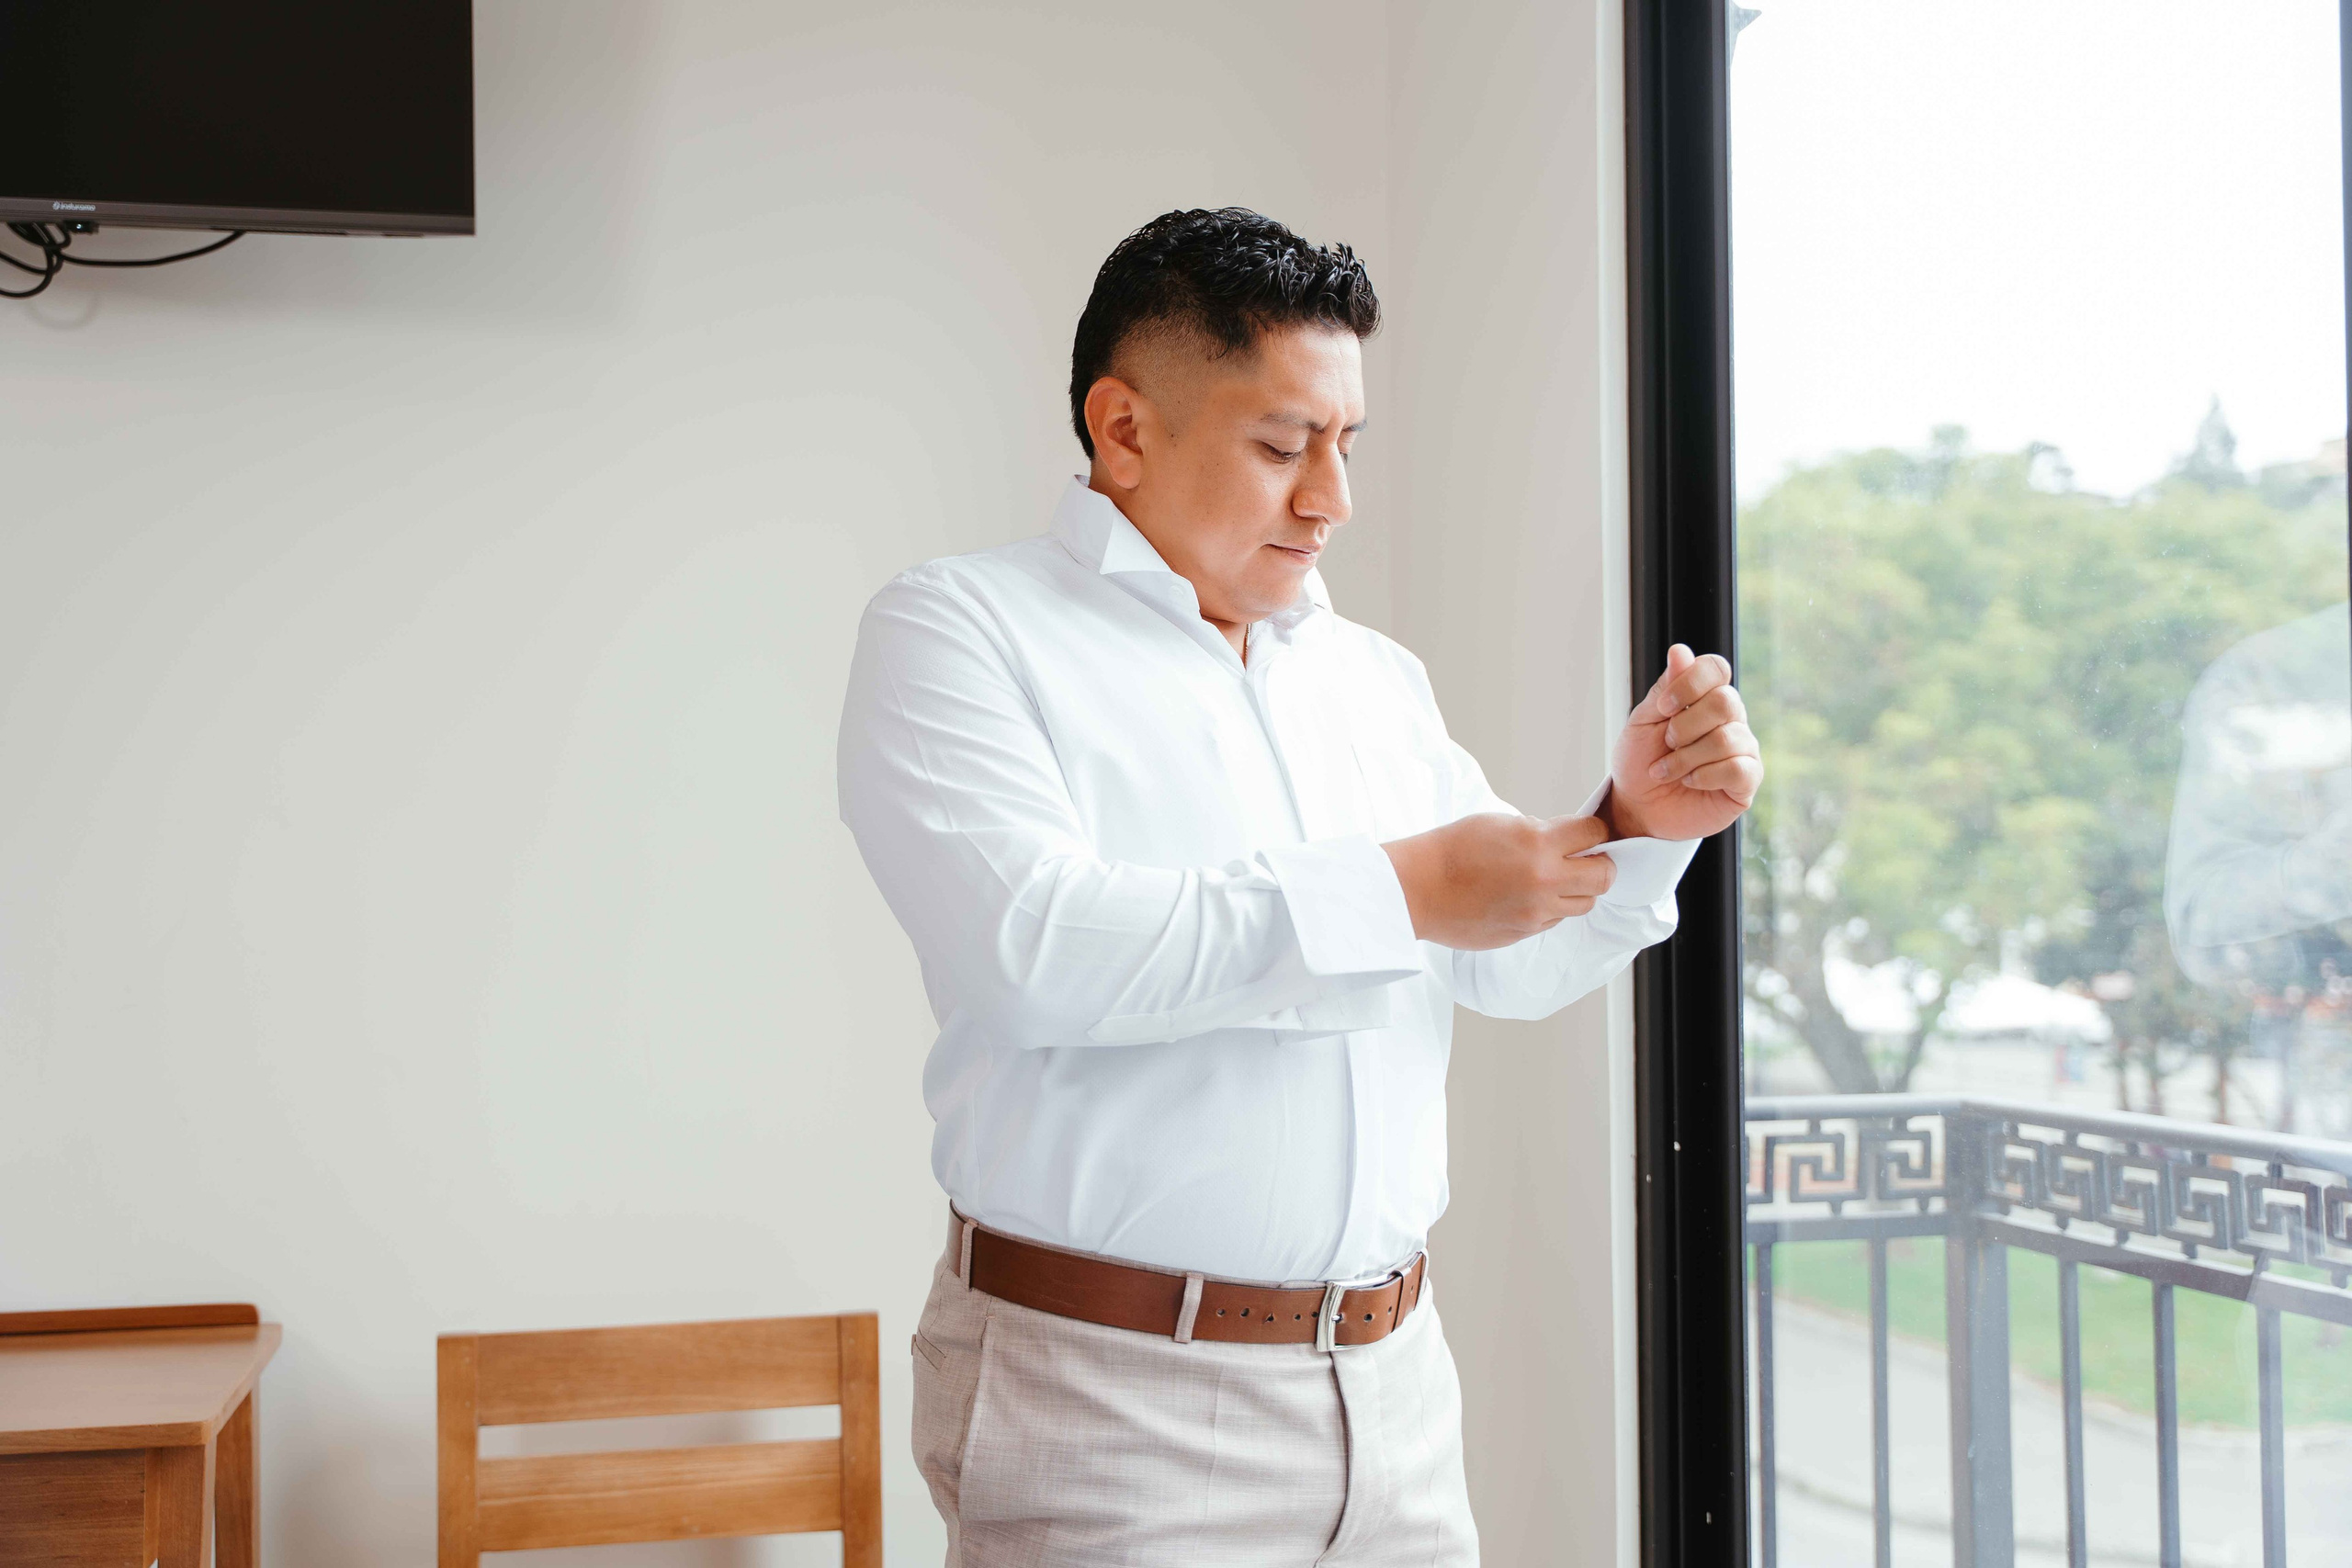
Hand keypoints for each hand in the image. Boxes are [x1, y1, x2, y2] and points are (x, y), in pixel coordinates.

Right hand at [1382, 812, 1618, 949]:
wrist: (1417, 889)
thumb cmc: (1450, 851)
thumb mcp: (1500, 823)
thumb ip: (1539, 831)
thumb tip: (1566, 840)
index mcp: (1538, 843)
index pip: (1595, 834)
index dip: (1594, 832)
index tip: (1587, 834)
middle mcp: (1544, 880)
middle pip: (1605, 876)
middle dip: (1599, 864)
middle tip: (1585, 860)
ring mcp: (1536, 911)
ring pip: (1584, 903)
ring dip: (1576, 890)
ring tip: (1552, 880)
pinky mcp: (1524, 932)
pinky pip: (1554, 920)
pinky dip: (1549, 908)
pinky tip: (1525, 897)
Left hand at [1605, 643, 1761, 841]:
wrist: (1636, 808)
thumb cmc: (1640, 762)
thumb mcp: (1643, 722)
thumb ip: (1664, 689)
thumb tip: (1681, 651)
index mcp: (1705, 698)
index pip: (1716, 668)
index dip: (1690, 683)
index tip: (1663, 708)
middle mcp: (1730, 719)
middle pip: (1725, 702)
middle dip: (1684, 726)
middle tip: (1667, 743)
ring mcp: (1742, 750)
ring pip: (1728, 738)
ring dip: (1686, 757)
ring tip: (1668, 771)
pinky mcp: (1746, 782)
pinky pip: (1737, 769)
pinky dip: (1704, 776)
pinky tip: (1689, 782)